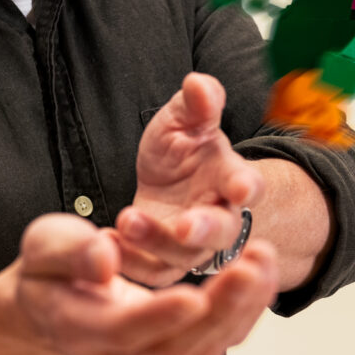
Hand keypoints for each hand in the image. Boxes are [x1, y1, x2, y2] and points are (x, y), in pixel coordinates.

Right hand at [15, 213, 277, 354]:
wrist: (49, 306)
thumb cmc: (47, 269)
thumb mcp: (44, 245)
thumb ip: (70, 252)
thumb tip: (104, 259)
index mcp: (78, 327)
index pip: (123, 329)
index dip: (159, 315)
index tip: (195, 294)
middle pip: (175, 345)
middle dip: (221, 306)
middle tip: (253, 264)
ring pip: (202, 348)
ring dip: (241, 308)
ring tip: (264, 259)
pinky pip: (212, 343)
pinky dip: (241, 313)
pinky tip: (261, 276)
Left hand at [115, 73, 263, 285]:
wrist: (167, 181)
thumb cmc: (183, 149)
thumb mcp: (184, 120)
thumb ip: (196, 105)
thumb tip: (199, 83)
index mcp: (230, 178)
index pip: (248, 185)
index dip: (247, 187)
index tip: (242, 188)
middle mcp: (218, 217)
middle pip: (222, 232)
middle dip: (206, 230)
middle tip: (186, 227)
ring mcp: (192, 245)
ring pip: (183, 256)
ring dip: (155, 241)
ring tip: (126, 221)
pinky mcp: (164, 262)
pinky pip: (152, 272)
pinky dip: (131, 262)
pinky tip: (107, 241)